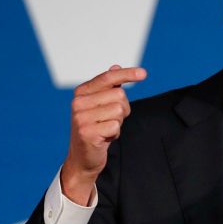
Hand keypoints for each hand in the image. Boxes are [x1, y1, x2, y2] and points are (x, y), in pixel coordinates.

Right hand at [61, 65, 146, 204]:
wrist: (83, 158)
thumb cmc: (96, 129)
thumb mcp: (101, 105)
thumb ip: (108, 87)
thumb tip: (115, 65)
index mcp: (82, 92)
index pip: (108, 77)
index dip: (127, 74)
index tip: (144, 73)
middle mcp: (78, 102)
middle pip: (119, 95)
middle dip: (123, 109)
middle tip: (111, 120)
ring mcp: (81, 117)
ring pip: (119, 110)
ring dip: (118, 122)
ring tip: (106, 129)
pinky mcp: (86, 132)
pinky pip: (116, 126)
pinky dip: (115, 133)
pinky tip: (104, 138)